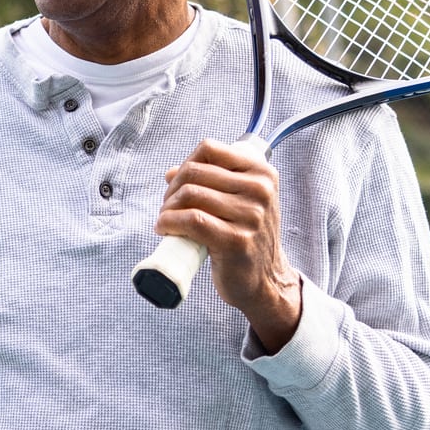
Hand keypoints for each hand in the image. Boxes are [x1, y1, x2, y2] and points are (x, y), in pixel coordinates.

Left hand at [157, 137, 302, 350]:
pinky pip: (191, 220)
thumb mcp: (241, 202)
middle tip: (168, 207)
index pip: (209, 149)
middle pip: (195, 172)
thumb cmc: (247, 237)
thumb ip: (212, 182)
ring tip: (166, 220)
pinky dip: (169, 222)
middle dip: (172, 189)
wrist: (265, 280)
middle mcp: (260, 190)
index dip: (185, 163)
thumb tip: (171, 172)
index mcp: (262, 173)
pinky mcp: (236, 240)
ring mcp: (251, 216)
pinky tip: (164, 229)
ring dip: (167, 208)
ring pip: (190, 194)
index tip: (178, 183)